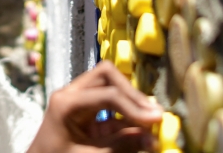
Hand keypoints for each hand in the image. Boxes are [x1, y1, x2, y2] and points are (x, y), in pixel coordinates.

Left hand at [27, 62, 163, 152]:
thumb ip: (120, 147)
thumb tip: (153, 139)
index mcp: (66, 103)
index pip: (107, 94)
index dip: (134, 107)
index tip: (156, 120)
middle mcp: (71, 94)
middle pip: (107, 76)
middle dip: (133, 94)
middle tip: (154, 115)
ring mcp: (77, 101)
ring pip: (110, 86)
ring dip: (132, 103)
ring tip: (153, 122)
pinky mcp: (85, 113)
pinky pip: (109, 107)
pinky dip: (126, 117)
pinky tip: (142, 130)